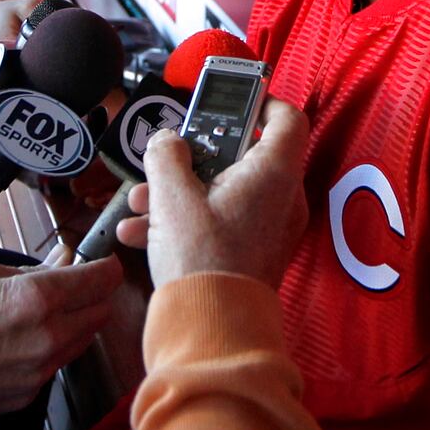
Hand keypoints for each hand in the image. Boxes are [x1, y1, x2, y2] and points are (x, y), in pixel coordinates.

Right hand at [0, 248, 121, 429]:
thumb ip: (23, 273)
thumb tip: (54, 268)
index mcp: (35, 301)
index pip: (99, 280)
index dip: (105, 266)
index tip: (102, 260)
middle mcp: (45, 340)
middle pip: (98, 313)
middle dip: (93, 294)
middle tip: (76, 280)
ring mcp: (36, 375)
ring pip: (79, 342)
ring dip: (74, 322)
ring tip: (45, 306)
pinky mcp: (21, 399)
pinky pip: (51, 366)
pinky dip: (48, 349)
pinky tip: (19, 337)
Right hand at [117, 97, 308, 289]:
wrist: (210, 330)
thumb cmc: (202, 261)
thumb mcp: (172, 196)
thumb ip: (167, 155)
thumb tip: (167, 142)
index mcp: (274, 174)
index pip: (288, 118)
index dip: (262, 101)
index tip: (231, 100)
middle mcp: (280, 199)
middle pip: (243, 156)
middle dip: (194, 157)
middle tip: (166, 158)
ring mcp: (269, 229)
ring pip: (225, 191)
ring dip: (181, 191)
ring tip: (141, 203)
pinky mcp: (252, 253)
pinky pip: (221, 222)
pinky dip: (186, 221)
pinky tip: (141, 233)